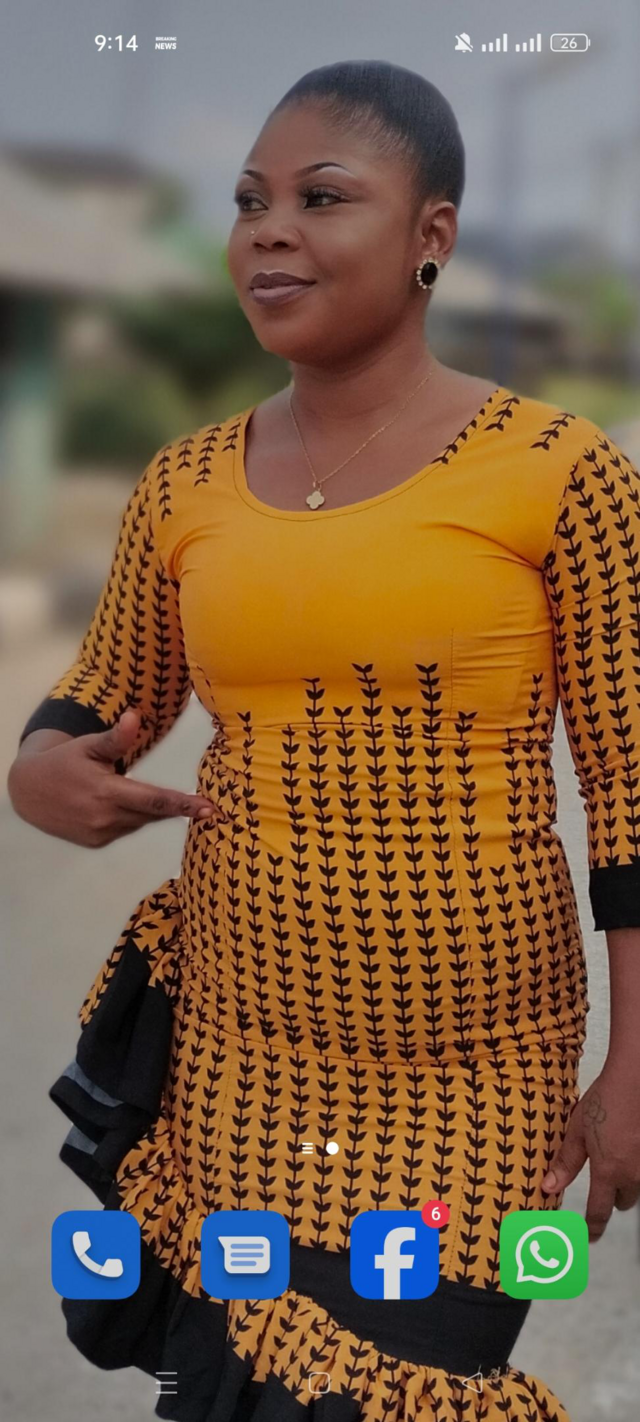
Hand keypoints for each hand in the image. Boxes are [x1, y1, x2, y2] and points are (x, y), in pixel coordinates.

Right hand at [8, 707, 222, 846]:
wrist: (29, 791)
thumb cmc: (64, 762)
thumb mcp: (89, 745)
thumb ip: (116, 738)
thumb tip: (135, 717)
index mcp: (107, 792)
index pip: (154, 800)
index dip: (183, 804)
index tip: (209, 809)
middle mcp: (105, 818)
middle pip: (152, 812)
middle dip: (174, 807)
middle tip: (202, 805)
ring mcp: (100, 833)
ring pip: (140, 822)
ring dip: (147, 809)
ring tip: (131, 791)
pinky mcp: (95, 842)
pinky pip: (125, 829)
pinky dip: (130, 817)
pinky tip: (117, 804)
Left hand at [541, 1066, 639, 1240]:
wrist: (634, 1081)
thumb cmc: (605, 1101)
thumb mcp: (577, 1130)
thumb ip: (565, 1162)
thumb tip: (547, 1187)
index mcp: (608, 1172)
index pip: (599, 1212)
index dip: (593, 1228)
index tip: (588, 1237)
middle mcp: (632, 1175)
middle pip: (622, 1203)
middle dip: (611, 1198)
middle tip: (600, 1180)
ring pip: (637, 1188)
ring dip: (626, 1182)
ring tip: (615, 1157)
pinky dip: (636, 1166)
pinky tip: (628, 1147)